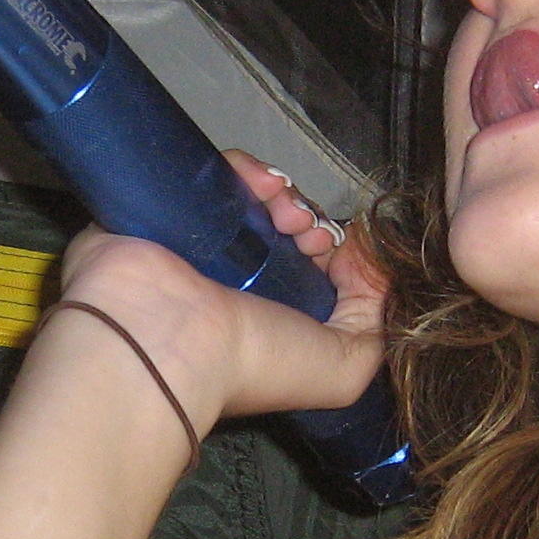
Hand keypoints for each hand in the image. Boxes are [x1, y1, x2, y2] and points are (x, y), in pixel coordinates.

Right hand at [46, 152, 387, 436]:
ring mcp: (200, 245)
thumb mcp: (341, 369)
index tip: (339, 254)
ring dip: (283, 195)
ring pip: (254, 199)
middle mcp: (234, 283)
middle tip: (309, 234)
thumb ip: (374, 324)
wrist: (165, 338)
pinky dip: (245, 169)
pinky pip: (217, 173)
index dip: (336, 254)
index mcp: (269, 319)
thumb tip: (370, 267)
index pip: (309, 269)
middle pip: (284, 228)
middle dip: (311, 222)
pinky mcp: (170, 208)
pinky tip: (259, 183)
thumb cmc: (252, 362)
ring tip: (285, 211)